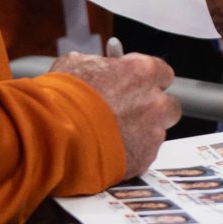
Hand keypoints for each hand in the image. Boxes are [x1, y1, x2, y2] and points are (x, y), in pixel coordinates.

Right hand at [50, 50, 179, 180]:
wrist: (54, 134)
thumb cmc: (62, 96)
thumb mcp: (76, 65)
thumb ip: (98, 64)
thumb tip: (100, 66)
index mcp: (142, 72)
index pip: (163, 72)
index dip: (148, 80)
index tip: (137, 85)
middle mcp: (155, 101)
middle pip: (168, 105)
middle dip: (153, 109)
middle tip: (131, 112)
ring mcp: (152, 132)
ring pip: (157, 132)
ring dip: (141, 133)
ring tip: (113, 135)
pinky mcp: (144, 158)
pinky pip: (144, 154)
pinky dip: (130, 153)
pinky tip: (109, 150)